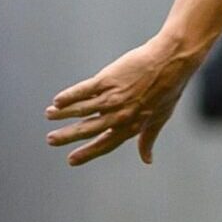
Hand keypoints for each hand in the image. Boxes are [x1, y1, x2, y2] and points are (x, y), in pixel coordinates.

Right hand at [45, 33, 203, 166]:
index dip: (88, 153)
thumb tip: (147, 160)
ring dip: (63, 114)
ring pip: (83, 109)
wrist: (173, 61)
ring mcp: (114, 97)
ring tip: (48, 115)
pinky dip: (69, 96)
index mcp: (133, 125)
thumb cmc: (168, 89)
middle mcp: (121, 114)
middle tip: (50, 141)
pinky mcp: (109, 79)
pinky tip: (57, 101)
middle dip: (68, 136)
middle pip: (89, 129)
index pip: (106, 144)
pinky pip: (84, 90)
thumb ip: (148, 139)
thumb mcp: (161, 117)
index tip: (71, 160)